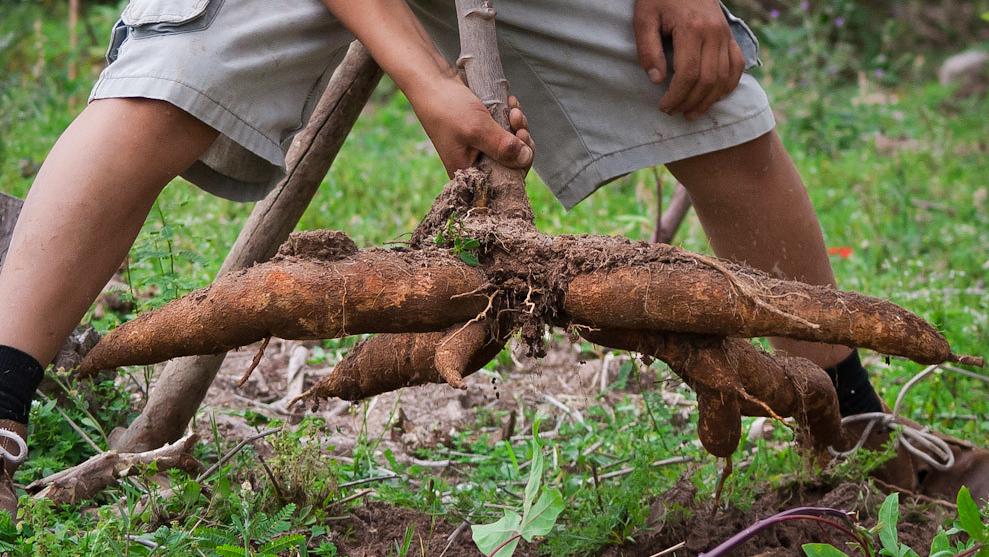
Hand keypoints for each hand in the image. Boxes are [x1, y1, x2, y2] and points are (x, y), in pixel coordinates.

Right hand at [408, 75, 533, 176]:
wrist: (432, 80)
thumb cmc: (447, 108)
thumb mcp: (478, 130)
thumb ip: (502, 147)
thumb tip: (525, 159)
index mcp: (469, 172)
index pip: (504, 180)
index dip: (519, 162)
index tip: (522, 139)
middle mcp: (475, 162)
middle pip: (511, 162)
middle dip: (521, 140)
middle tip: (517, 120)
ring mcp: (480, 145)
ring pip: (512, 144)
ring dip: (517, 125)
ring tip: (512, 108)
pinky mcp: (484, 130)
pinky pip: (506, 130)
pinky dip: (511, 117)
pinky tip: (510, 103)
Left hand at [633, 0, 745, 119]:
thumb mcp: (644, 18)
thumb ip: (648, 49)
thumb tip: (657, 80)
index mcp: (692, 29)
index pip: (688, 74)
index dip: (676, 96)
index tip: (664, 107)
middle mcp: (714, 33)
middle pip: (707, 80)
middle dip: (690, 102)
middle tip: (673, 112)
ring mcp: (726, 35)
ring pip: (723, 78)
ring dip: (708, 100)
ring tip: (691, 113)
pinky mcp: (730, 36)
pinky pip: (736, 66)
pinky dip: (728, 86)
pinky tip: (714, 98)